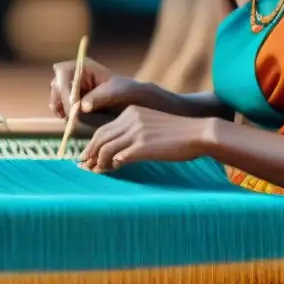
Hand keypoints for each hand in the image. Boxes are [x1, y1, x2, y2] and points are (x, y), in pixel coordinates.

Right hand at [49, 58, 146, 119]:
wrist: (132, 100)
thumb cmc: (125, 91)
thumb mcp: (114, 93)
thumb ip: (98, 98)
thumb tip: (82, 106)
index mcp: (83, 66)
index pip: (63, 73)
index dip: (64, 89)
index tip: (72, 107)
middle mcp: (74, 74)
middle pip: (56, 84)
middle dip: (61, 100)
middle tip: (72, 117)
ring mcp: (71, 86)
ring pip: (56, 96)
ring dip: (61, 107)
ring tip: (71, 119)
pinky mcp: (71, 99)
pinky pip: (60, 106)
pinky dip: (63, 113)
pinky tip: (71, 120)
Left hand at [79, 105, 212, 172]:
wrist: (198, 133)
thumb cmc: (178, 133)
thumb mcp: (152, 124)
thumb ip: (134, 132)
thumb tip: (117, 154)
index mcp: (131, 112)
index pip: (103, 129)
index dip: (92, 144)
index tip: (87, 156)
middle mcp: (131, 119)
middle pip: (100, 137)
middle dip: (90, 154)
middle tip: (85, 167)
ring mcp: (136, 132)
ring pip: (105, 148)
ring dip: (99, 162)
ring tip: (98, 171)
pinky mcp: (143, 146)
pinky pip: (118, 157)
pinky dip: (111, 165)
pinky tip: (113, 170)